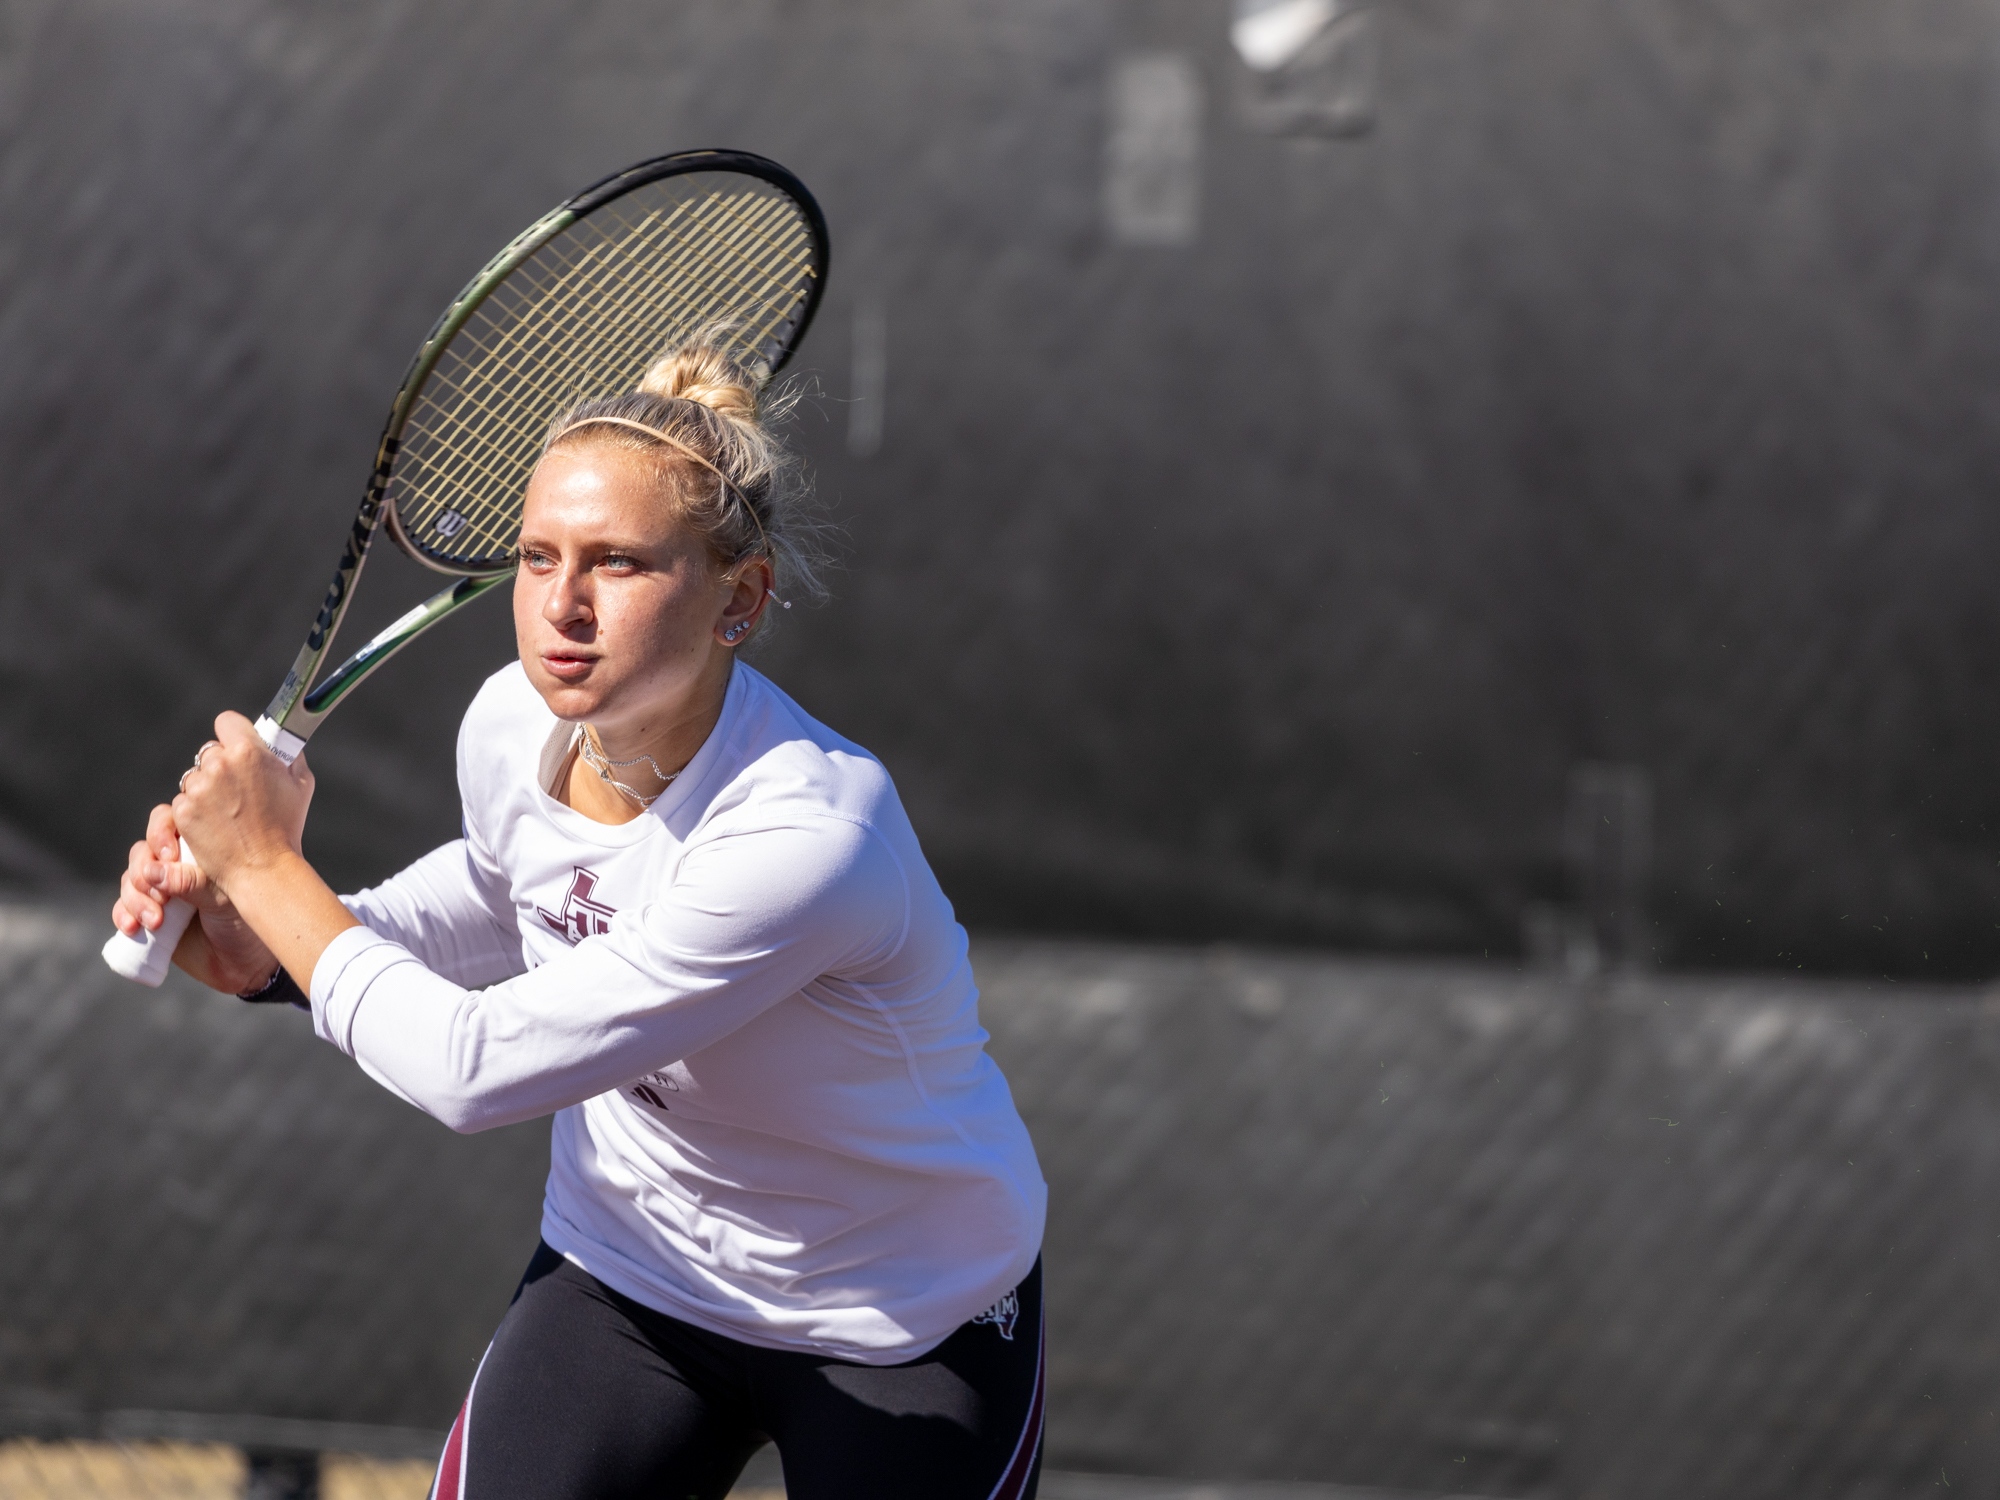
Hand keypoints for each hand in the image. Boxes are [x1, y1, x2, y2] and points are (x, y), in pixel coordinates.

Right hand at [112, 799, 281, 993]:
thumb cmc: (245, 922)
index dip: (161, 833)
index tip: (170, 856)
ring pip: (131, 880)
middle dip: (145, 874)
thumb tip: (152, 871)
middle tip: (163, 898)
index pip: (168, 821)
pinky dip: (123, 915)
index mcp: (199, 848)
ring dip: (135, 899)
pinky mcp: (147, 915)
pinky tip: (133, 928)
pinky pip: (122, 908)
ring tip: (155, 922)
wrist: (244, 965)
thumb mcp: (224, 899)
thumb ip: (192, 883)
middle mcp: (176, 864)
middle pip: (142, 852)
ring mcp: (160, 890)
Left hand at [172, 711, 314, 889]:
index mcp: (249, 751)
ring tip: (228, 813)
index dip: (233, 733)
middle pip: (209, 752)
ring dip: (206, 789)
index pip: (227, 721)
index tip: (238, 746)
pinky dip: (195, 811)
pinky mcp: (183, 811)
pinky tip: (215, 825)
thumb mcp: (302, 783)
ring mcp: (198, 789)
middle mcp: (219, 765)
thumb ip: (289, 755)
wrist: (263, 867)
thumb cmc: (286, 827)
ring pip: (194, 777)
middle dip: (221, 766)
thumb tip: (281, 741)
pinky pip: (184, 800)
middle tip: (238, 790)